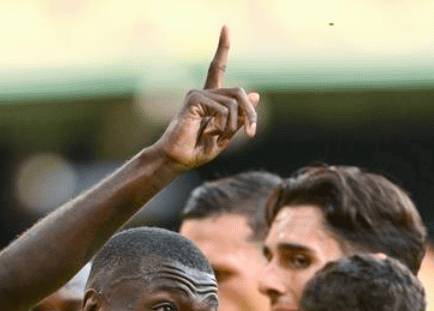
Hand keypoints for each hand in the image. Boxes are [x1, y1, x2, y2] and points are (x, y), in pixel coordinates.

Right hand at [150, 27, 259, 170]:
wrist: (177, 159)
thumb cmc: (198, 149)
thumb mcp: (226, 134)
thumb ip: (239, 116)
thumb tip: (255, 95)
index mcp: (211, 98)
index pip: (218, 67)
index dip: (222, 47)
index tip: (225, 27)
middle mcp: (204, 92)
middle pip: (239, 92)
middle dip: (250, 114)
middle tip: (252, 133)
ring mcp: (197, 94)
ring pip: (234, 104)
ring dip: (234, 125)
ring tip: (218, 137)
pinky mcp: (194, 99)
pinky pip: (223, 109)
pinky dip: (222, 125)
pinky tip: (207, 133)